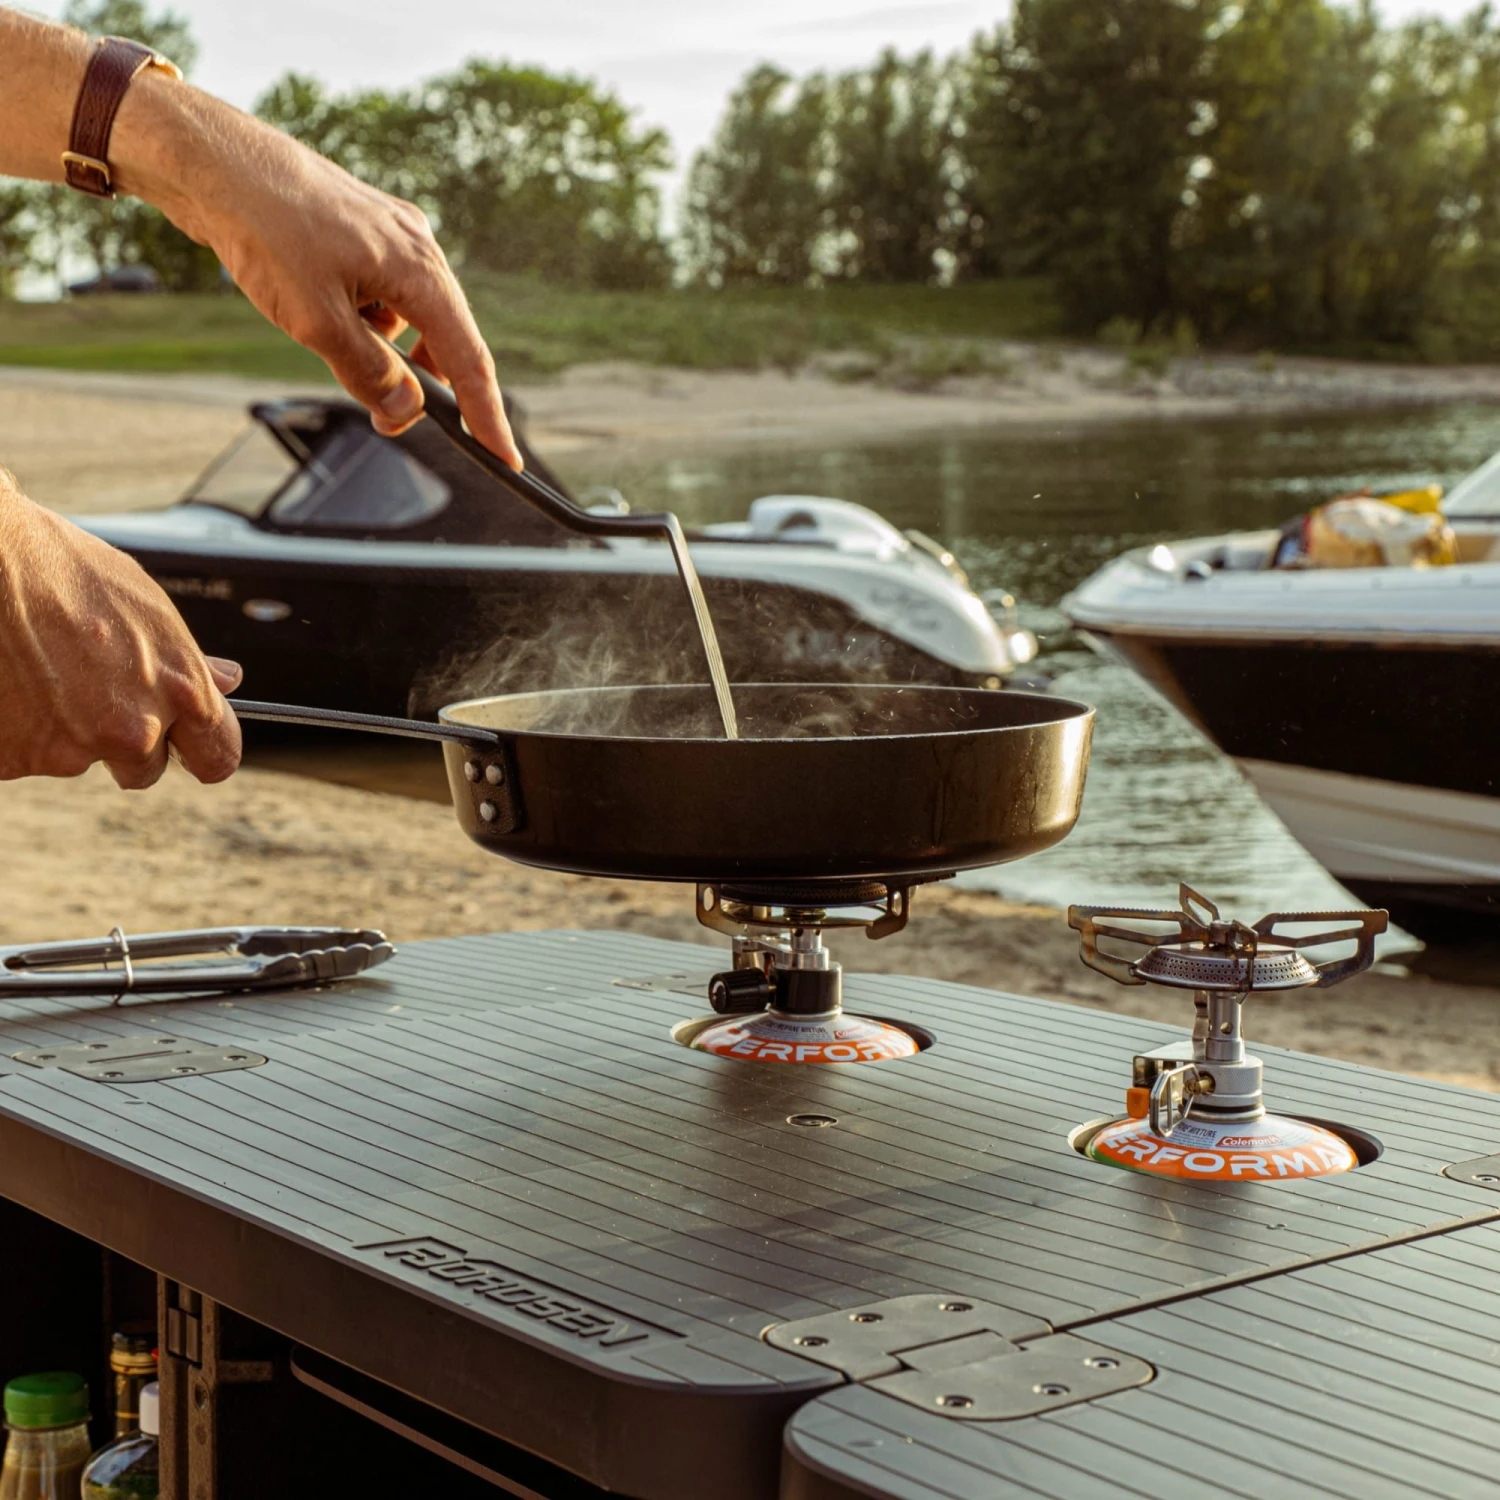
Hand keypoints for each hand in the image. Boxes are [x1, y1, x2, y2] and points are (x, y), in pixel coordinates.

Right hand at [0, 481, 241, 787]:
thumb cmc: (64, 571)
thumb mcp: (148, 607)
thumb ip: (189, 659)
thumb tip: (227, 681)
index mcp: (180, 693)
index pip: (218, 758)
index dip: (203, 750)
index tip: (192, 744)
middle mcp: (131, 731)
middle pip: (145, 770)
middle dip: (127, 742)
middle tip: (97, 691)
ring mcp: (69, 751)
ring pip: (80, 759)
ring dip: (68, 730)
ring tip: (45, 670)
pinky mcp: (14, 760)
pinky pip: (27, 756)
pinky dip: (20, 730)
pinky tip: (15, 682)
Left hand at [115, 81, 522, 469]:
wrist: (212, 162)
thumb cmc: (265, 229)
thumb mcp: (317, 322)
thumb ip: (369, 373)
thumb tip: (405, 411)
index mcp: (420, 269)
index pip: (469, 359)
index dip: (488, 416)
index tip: (504, 458)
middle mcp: (417, 248)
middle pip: (445, 338)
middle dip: (423, 383)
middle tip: (388, 419)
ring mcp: (390, 236)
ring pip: (406, 318)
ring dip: (383, 348)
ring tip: (330, 343)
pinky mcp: (361, 232)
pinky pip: (379, 293)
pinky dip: (361, 318)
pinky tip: (318, 307)